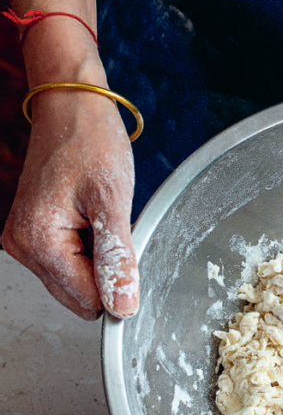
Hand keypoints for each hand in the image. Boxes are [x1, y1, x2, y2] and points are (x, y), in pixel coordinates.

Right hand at [2, 86, 138, 318]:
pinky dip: (87, 247)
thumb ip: (117, 259)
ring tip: (99, 216)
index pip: (86, 300)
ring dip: (96, 258)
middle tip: (111, 226)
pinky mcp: (32, 234)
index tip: (129, 252)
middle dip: (104, 271)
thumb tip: (123, 306)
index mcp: (37, 241)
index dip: (117, 286)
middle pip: (78, 296)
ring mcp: (24, 241)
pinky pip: (68, 262)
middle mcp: (22, 247)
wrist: (71, 107)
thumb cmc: (90, 142)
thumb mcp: (113, 201)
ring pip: (74, 281)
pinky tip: (90, 217)